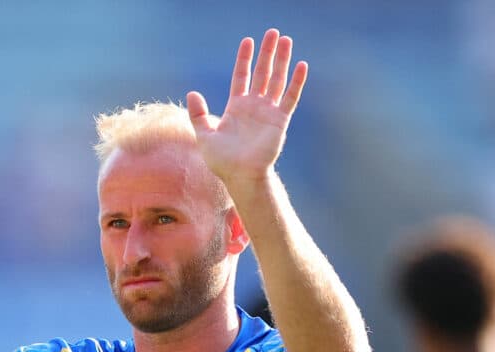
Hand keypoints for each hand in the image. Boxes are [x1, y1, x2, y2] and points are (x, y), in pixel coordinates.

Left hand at [186, 29, 306, 186]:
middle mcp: (254, 106)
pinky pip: (290, 98)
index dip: (245, 59)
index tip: (248, 41)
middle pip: (262, 73)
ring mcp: (268, 112)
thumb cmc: (222, 161)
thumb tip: (192, 93)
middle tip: (272, 32)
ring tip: (286, 40)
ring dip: (282, 61)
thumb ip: (198, 114)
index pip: (242, 76)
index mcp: (236, 107)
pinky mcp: (280, 121)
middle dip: (267, 53)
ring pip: (277, 80)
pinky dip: (296, 82)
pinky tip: (301, 66)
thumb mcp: (204, 136)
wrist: (240, 176)